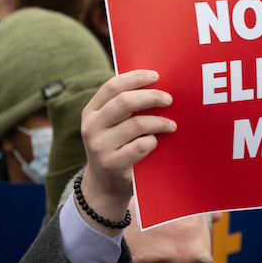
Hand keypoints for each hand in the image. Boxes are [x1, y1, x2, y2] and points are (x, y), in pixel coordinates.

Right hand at [79, 70, 174, 232]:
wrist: (104, 186)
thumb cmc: (116, 147)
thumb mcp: (111, 125)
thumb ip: (124, 107)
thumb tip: (157, 84)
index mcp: (91, 111)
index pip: (112, 86)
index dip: (135, 78)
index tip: (156, 76)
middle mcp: (91, 127)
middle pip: (125, 102)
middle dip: (152, 97)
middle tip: (169, 99)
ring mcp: (100, 146)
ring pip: (137, 124)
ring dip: (159, 122)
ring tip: (171, 125)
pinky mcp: (112, 164)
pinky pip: (141, 146)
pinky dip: (153, 141)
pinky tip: (156, 142)